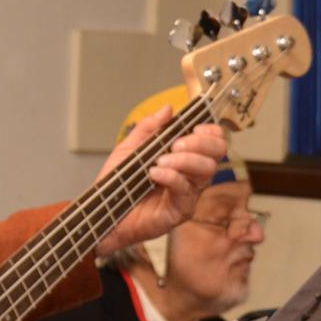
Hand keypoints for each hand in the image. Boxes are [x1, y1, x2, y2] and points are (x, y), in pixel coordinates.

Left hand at [95, 107, 227, 255]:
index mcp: (183, 157)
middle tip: (176, 144)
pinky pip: (186, 190)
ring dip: (185, 160)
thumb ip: (148, 128)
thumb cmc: (118, 183)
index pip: (213, 142)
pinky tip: (155, 173)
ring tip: (161, 160)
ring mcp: (188, 193)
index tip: (195, 127)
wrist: (103, 211)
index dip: (210, 132)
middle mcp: (191, 175)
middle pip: (216, 154)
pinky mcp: (181, 211)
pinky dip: (172, 177)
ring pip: (205, 171)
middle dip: (200, 143)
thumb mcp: (130, 148)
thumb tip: (168, 108)